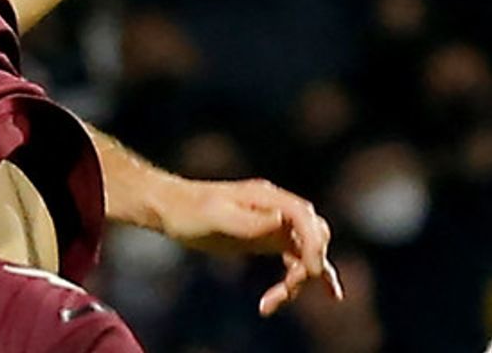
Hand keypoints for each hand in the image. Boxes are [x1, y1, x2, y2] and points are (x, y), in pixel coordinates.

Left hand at [156, 176, 343, 316]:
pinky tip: (329, 293)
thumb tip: (282, 220)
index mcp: (266, 197)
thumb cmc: (188, 211)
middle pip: (313, 235)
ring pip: (306, 252)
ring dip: (301, 278)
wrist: (169, 209)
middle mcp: (276, 208)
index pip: (305, 217)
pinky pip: (296, 258)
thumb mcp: (216, 217)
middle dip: (308, 264)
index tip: (311, 272)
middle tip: (287, 288)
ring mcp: (274, 224)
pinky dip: (305, 276)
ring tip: (274, 302)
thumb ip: (249, 221)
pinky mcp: (267, 238)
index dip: (314, 244)